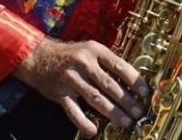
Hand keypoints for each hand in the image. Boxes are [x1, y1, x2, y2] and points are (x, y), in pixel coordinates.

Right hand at [12, 37, 148, 137]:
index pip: (119, 65)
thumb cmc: (69, 55)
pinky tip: (93, 130)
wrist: (37, 57)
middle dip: (127, 101)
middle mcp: (83, 63)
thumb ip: (106, 63)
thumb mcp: (89, 50)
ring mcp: (71, 78)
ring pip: (96, 98)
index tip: (144, 93)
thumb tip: (131, 81)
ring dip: (113, 112)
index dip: (134, 80)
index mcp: (94, 50)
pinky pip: (73, 110)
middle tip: (139, 113)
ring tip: (126, 122)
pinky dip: (83, 122)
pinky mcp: (60, 93)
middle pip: (110, 85)